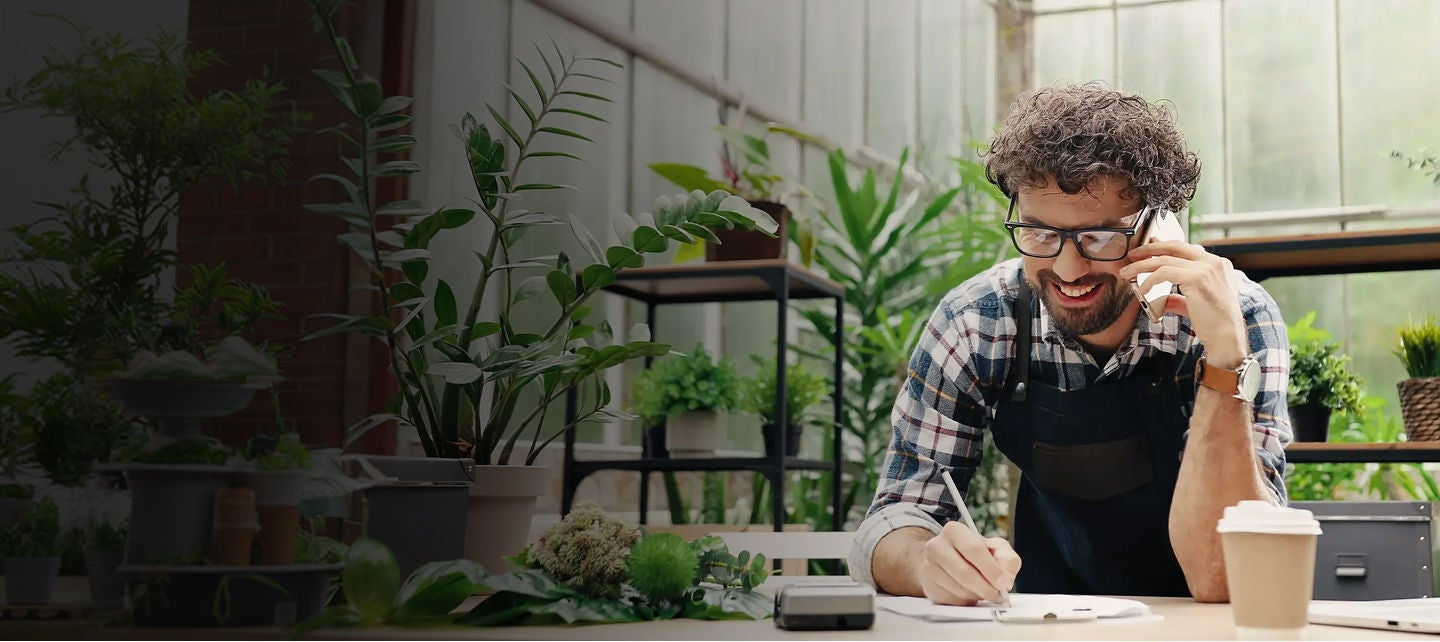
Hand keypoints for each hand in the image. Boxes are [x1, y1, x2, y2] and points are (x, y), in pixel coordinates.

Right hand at [918, 522, 1021, 605]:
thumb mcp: (996, 548)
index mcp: (954, 530)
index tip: (1003, 583)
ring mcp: (929, 567)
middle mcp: (936, 546)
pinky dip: (967, 601)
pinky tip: (970, 593)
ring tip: (984, 591)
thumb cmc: (974, 554)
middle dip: (986, 588)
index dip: (991, 569)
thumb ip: (1008, 560)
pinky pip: (953, 601)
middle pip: (965, 573)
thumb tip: (1005, 580)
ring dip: (978, 595)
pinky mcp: (929, 586)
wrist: (947, 561)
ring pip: (960, 590)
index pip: (974, 549)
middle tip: (998, 595)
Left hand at [1120, 240, 1247, 367]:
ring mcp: (1206, 268)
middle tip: (1132, 255)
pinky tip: (1142, 289)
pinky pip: (1164, 273)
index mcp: (1216, 264)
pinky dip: (1149, 280)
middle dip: (1149, 249)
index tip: (1147, 246)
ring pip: (1165, 260)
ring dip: (1141, 266)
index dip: (1163, 246)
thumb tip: (1163, 297)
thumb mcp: (1196, 303)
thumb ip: (1180, 296)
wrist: (1227, 336)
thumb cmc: (1213, 323)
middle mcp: (1213, 262)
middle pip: (1174, 247)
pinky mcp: (1197, 278)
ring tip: (1127, 273)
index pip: (1185, 248)